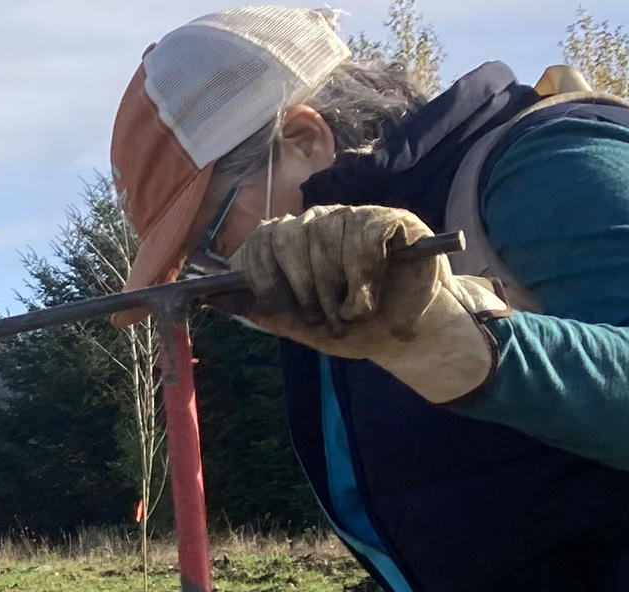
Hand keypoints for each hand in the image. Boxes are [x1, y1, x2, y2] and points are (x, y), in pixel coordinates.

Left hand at [231, 204, 508, 402]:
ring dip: (338, 289)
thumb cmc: (356, 328)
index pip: (261, 239)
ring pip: (326, 236)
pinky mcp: (390, 220)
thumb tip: (223, 301)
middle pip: (288, 237)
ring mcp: (354, 217)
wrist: (405, 336)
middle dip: (304, 289)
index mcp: (293, 245)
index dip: (263, 274)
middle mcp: (320, 224)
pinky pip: (365, 234)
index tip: (280, 305)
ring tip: (354, 311)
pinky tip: (373, 292)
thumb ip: (270, 313)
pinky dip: (364, 273)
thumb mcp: (307, 329)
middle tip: (325, 317)